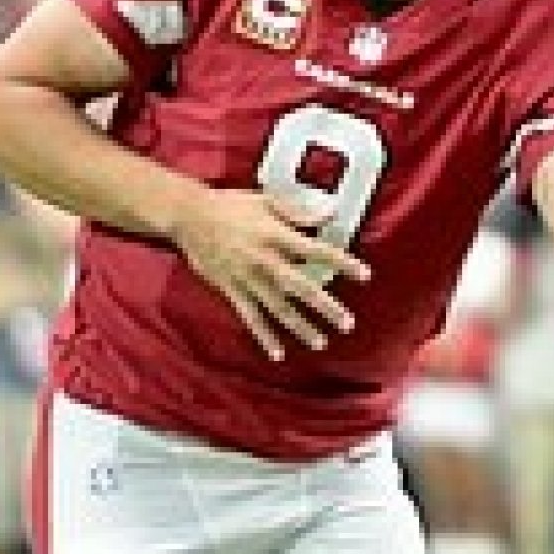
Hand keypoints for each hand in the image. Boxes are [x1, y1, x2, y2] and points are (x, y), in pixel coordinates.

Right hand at [167, 188, 368, 359]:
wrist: (189, 217)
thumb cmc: (230, 205)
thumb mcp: (266, 200)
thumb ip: (299, 210)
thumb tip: (330, 211)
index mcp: (276, 236)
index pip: (317, 252)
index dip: (342, 263)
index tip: (364, 275)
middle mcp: (265, 261)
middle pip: (301, 287)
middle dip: (325, 306)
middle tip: (346, 323)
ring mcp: (248, 279)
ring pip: (279, 308)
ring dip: (300, 327)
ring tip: (320, 342)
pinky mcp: (232, 291)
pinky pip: (251, 318)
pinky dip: (264, 337)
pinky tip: (278, 353)